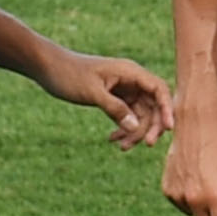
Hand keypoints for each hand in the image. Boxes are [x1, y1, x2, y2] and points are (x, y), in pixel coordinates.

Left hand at [40, 48, 173, 147]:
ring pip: (140, 114)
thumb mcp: (92, 92)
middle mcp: (131, 81)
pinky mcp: (114, 98)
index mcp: (130, 72)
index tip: (168, 128)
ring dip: (135, 132)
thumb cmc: (69, 74)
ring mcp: (123, 90)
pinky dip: (123, 129)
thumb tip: (135, 127)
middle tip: (146, 144)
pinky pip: (126, 116)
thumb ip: (114, 109)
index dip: (167, 108)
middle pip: (153, 105)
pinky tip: (112, 139)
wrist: (48, 68)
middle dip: (151, 125)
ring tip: (122, 147)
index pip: (158, 89)